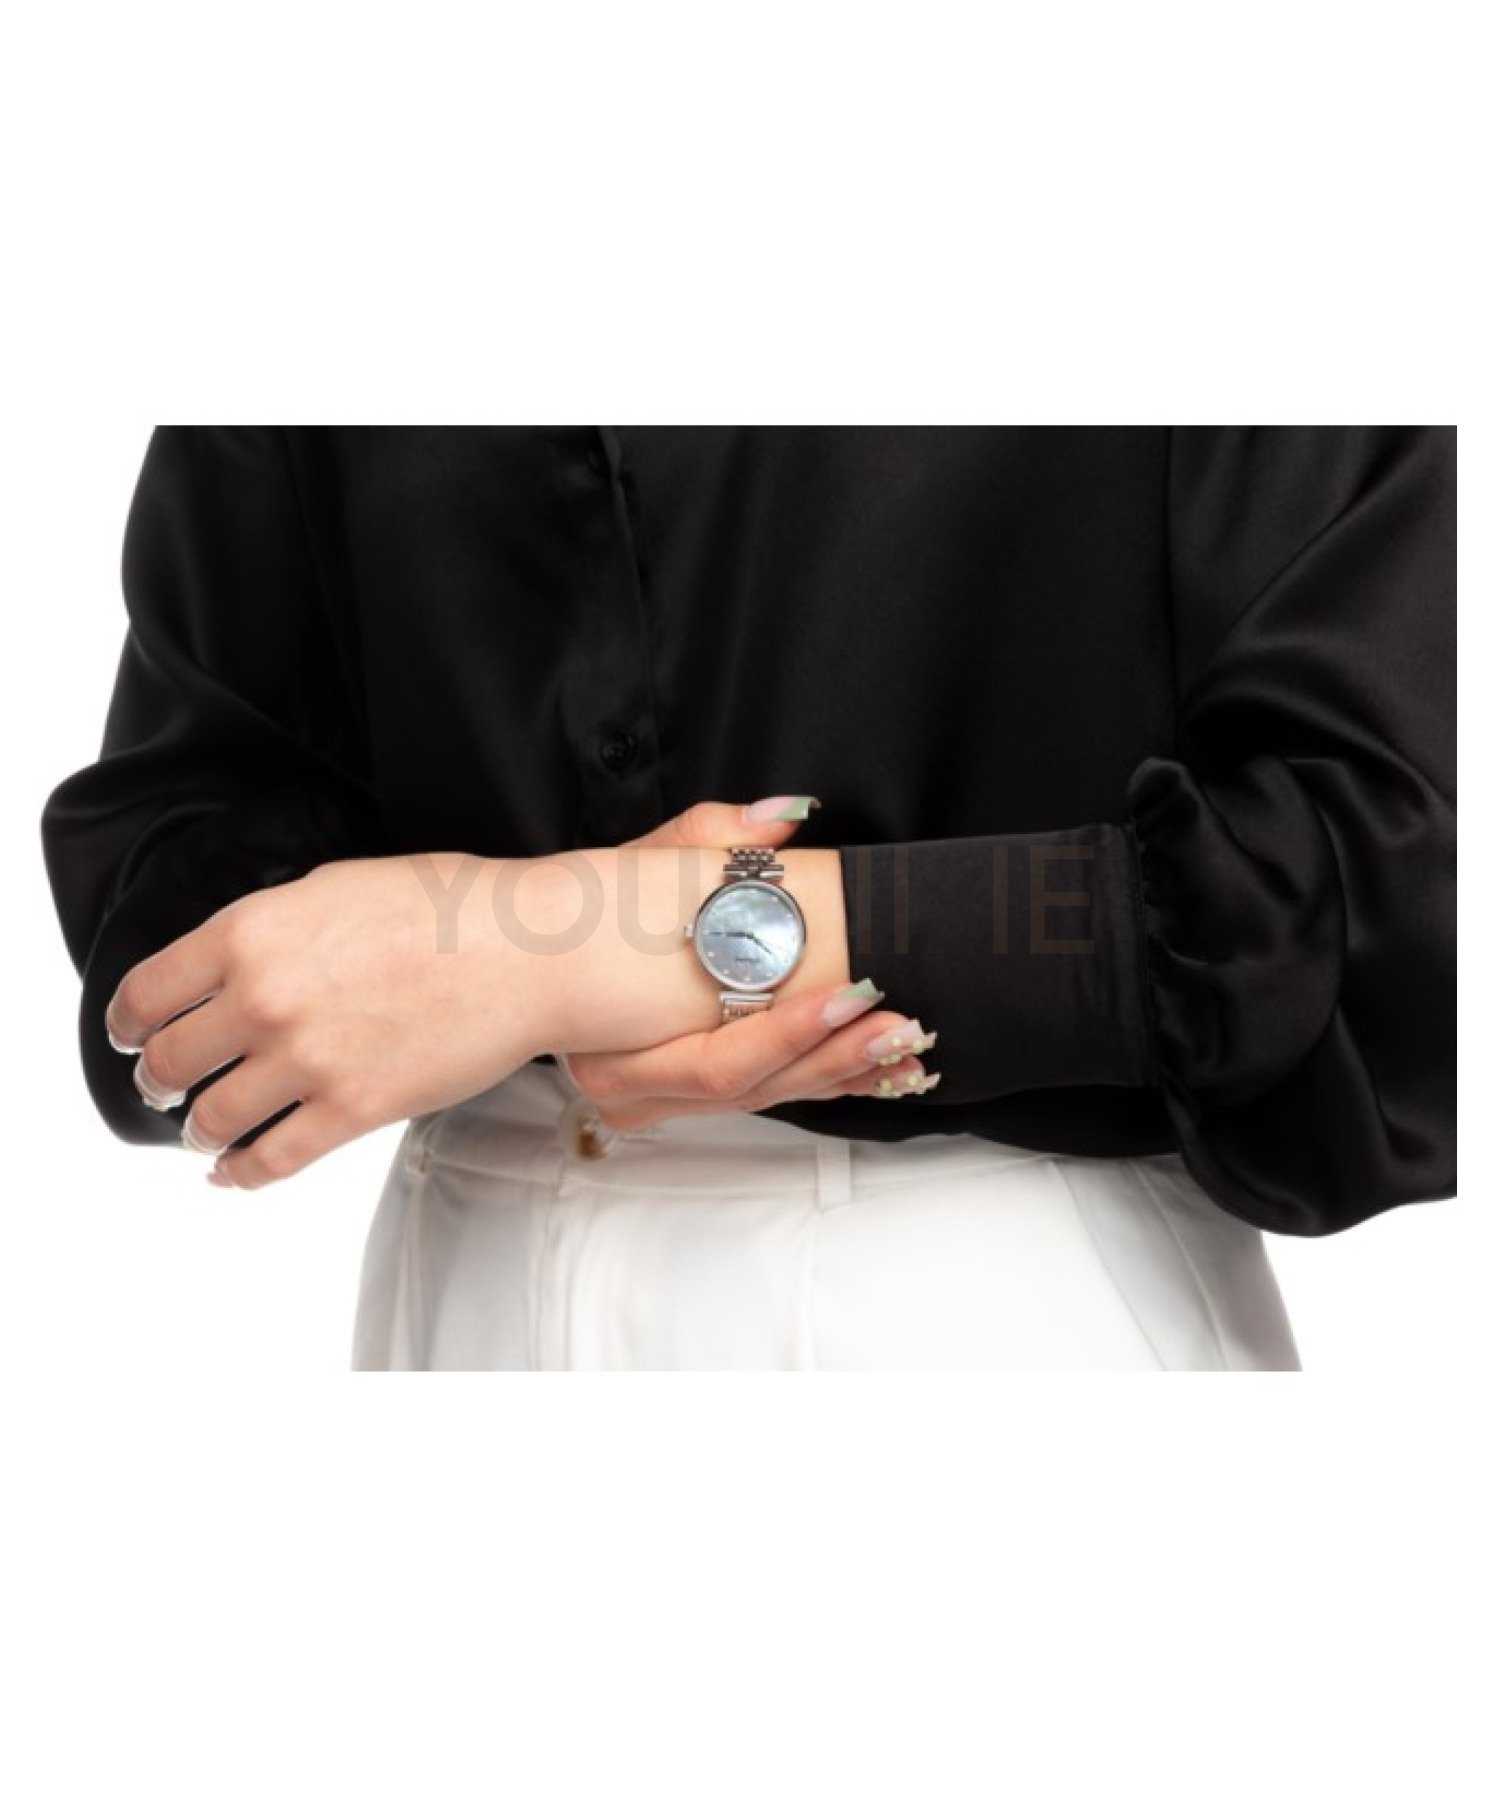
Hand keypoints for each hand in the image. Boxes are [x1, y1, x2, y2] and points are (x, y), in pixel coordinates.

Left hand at [104, 852, 548, 1188]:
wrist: (527, 952)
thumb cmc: (448, 908)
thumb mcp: (334, 886)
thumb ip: (270, 928)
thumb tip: (235, 962)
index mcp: (250, 933)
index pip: (147, 992)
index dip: (127, 1023)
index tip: (130, 1035)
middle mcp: (264, 998)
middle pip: (167, 1062)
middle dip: (156, 1081)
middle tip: (162, 1087)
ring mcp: (306, 1059)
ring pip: (210, 1118)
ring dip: (197, 1130)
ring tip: (204, 1131)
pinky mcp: (351, 1110)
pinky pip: (268, 1161)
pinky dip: (238, 1175)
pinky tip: (232, 1173)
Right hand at [555, 799, 939, 1129]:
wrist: (524, 959)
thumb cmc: (582, 916)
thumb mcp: (640, 867)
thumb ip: (708, 839)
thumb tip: (784, 818)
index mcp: (615, 1043)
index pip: (718, 1058)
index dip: (793, 1033)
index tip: (851, 994)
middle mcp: (630, 1085)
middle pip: (750, 1088)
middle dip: (833, 1059)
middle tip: (898, 1023)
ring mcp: (656, 1102)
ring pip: (764, 1100)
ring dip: (842, 1075)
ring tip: (905, 1047)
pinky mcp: (684, 1101)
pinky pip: (765, 1098)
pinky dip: (825, 1081)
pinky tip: (879, 1072)